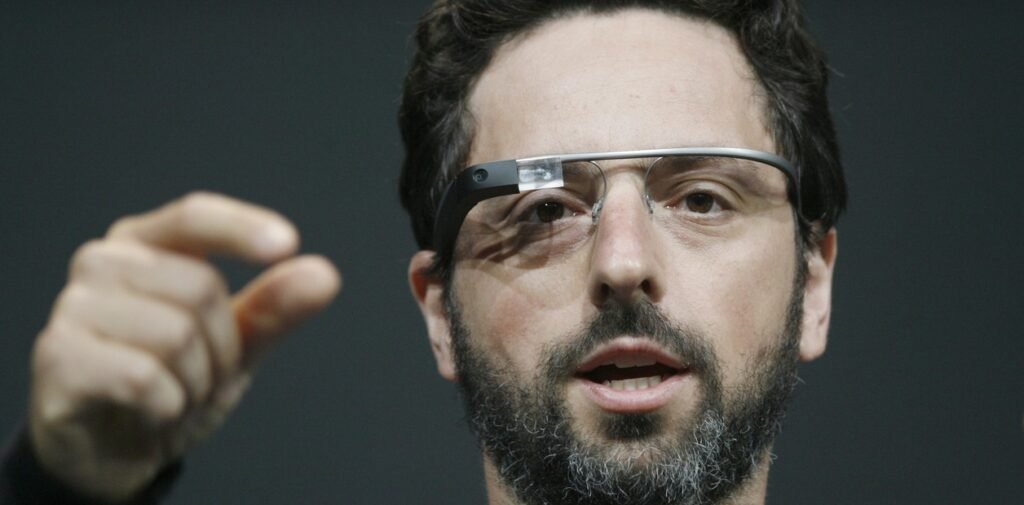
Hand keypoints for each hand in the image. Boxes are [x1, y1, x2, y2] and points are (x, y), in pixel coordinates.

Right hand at [27, 192, 340, 500]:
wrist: (114, 448)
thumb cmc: (170, 381)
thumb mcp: (235, 345)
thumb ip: (274, 309)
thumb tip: (322, 274)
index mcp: (146, 245)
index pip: (194, 217)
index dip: (240, 228)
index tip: (286, 244)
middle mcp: (103, 263)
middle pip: (200, 288)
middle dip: (221, 347)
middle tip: (199, 375)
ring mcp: (74, 306)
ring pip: (175, 334)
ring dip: (194, 381)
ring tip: (172, 392)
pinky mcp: (58, 356)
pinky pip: (143, 376)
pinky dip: (166, 404)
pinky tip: (149, 409)